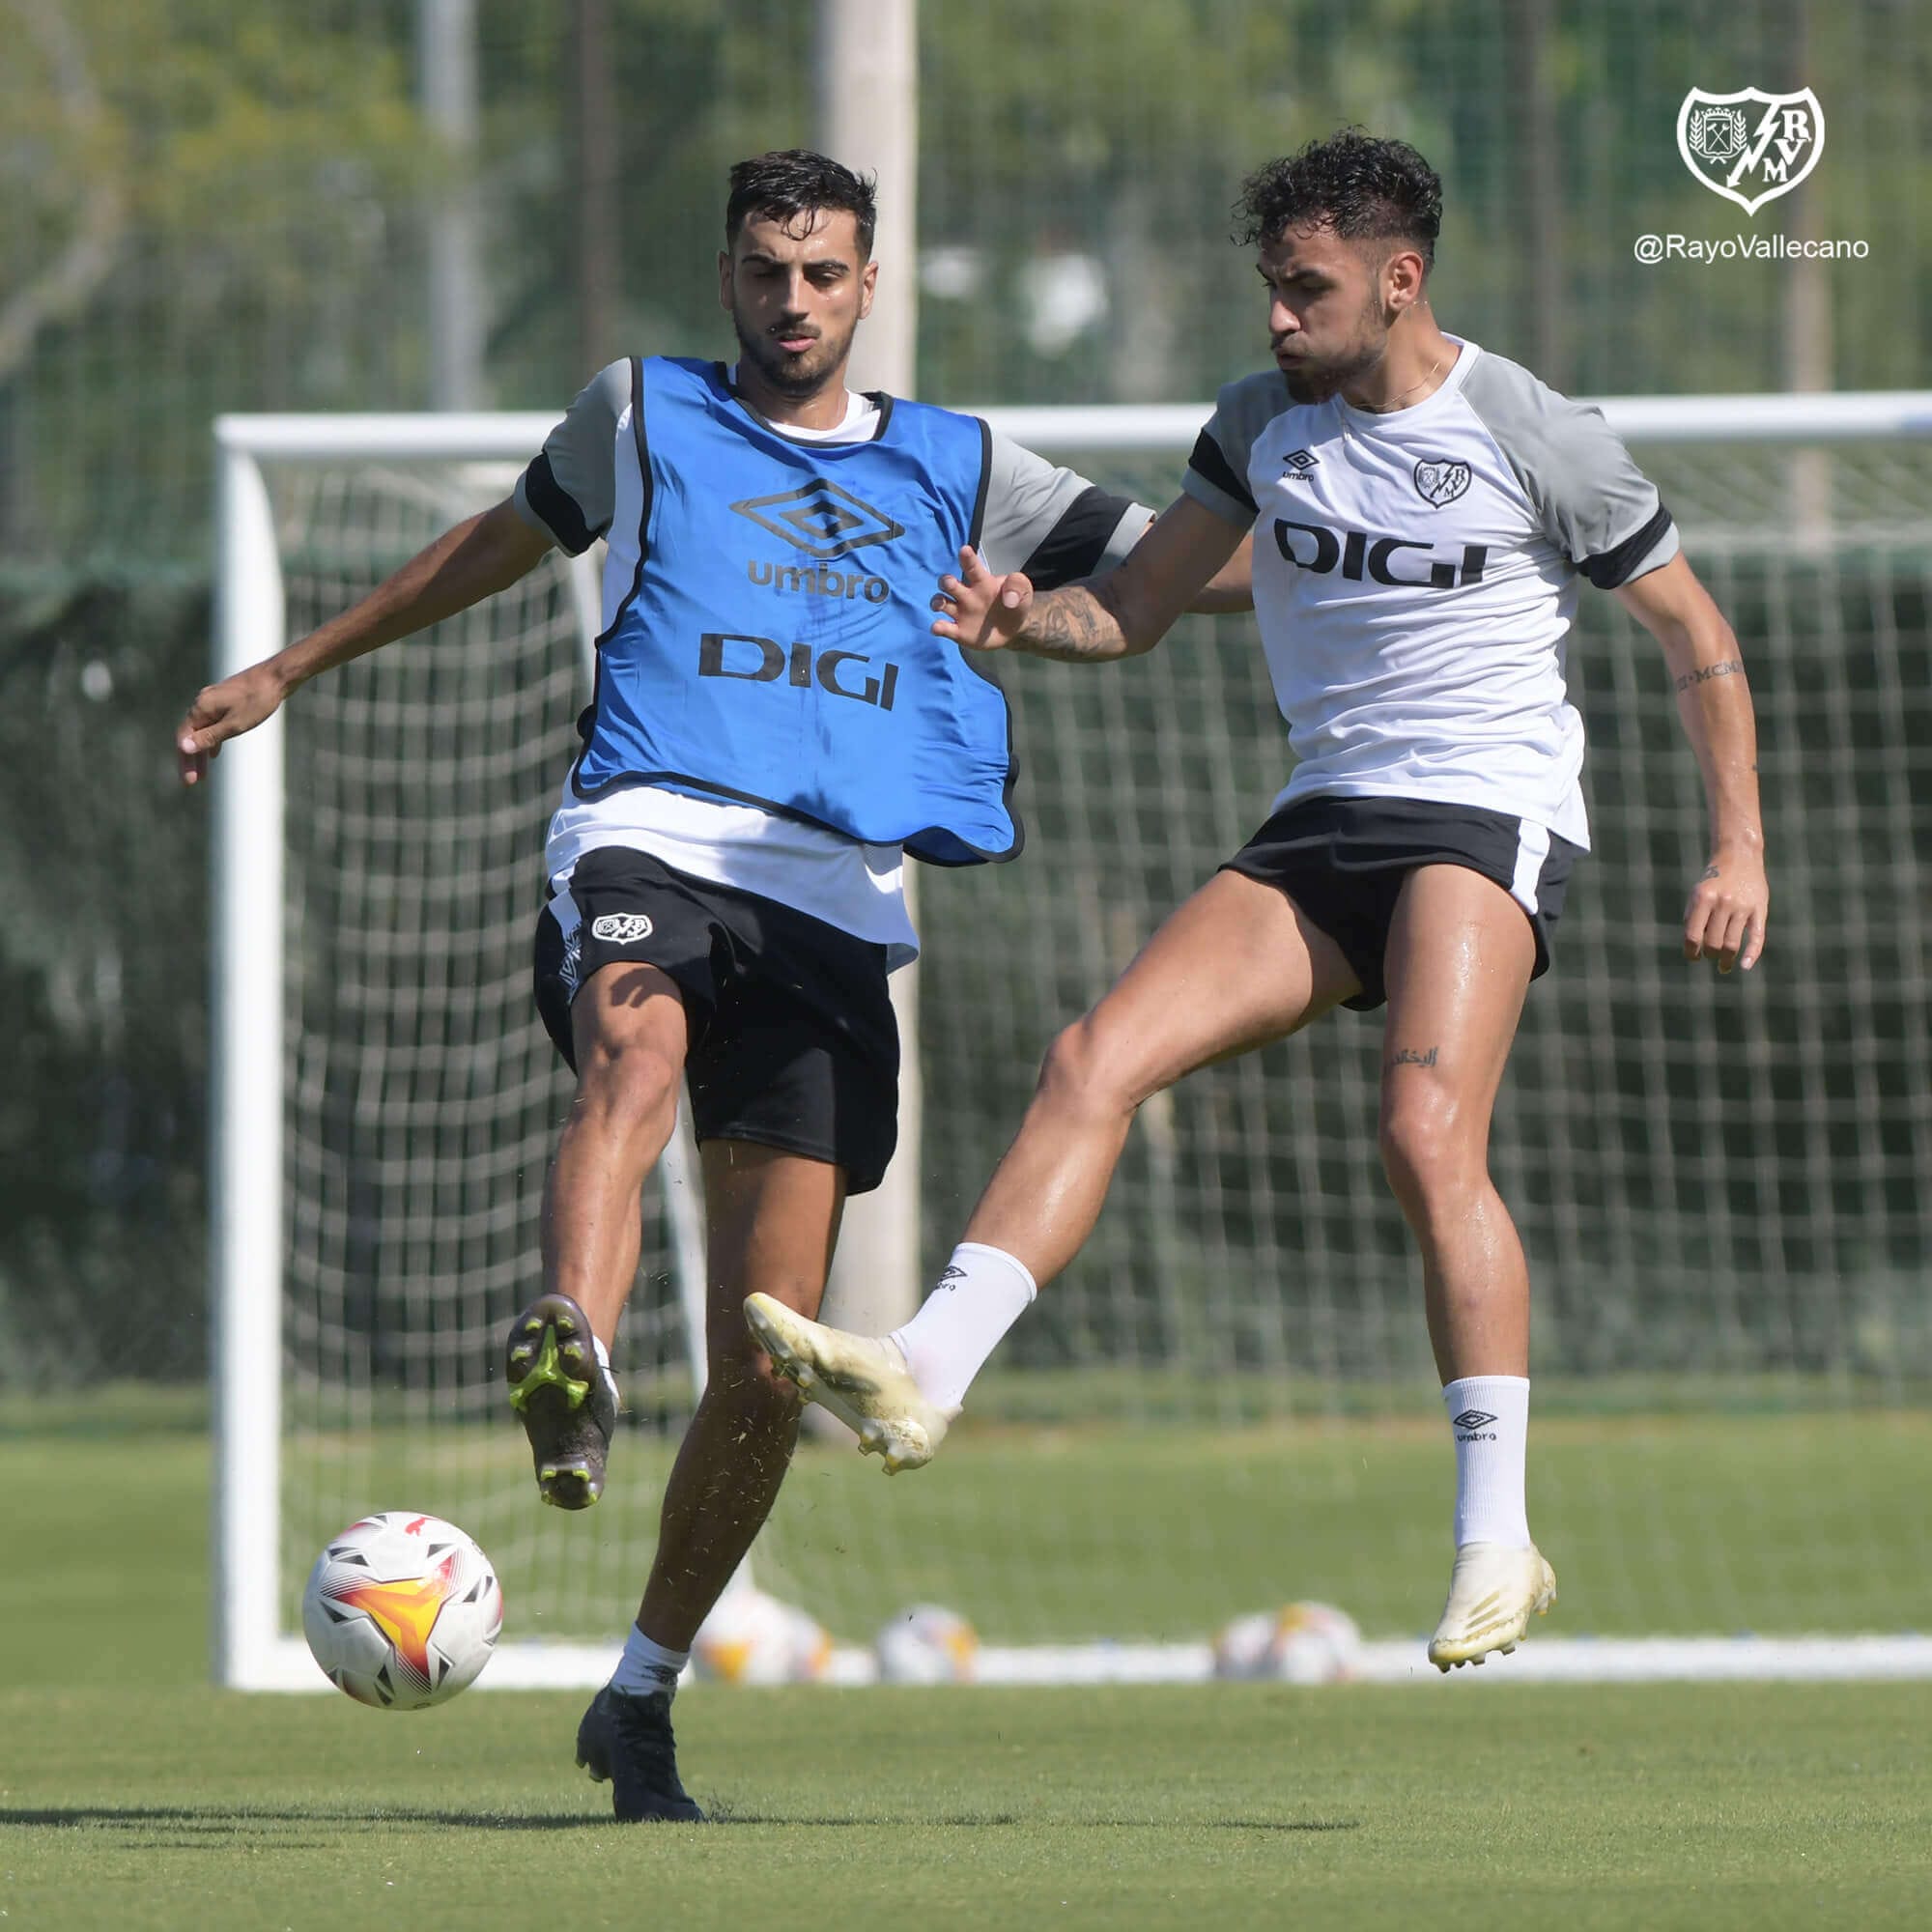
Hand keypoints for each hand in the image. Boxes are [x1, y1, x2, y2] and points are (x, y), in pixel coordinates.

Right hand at [176, 663, 285, 786]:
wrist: (277, 676)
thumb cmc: (258, 701)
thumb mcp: (234, 725)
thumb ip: (209, 737)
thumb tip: (184, 747)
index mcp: (201, 708)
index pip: (184, 738)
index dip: (185, 761)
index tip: (189, 781)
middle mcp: (202, 702)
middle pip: (190, 735)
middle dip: (191, 760)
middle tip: (193, 782)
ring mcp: (214, 700)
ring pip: (202, 729)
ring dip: (201, 751)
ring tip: (203, 773)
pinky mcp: (226, 699)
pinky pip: (212, 723)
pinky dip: (211, 740)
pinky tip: (215, 752)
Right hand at [931, 546, 1034, 652]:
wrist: (1014, 629)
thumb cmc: (1015, 603)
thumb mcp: (1024, 591)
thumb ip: (1018, 585)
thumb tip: (1009, 598)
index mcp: (982, 582)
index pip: (972, 567)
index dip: (967, 558)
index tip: (964, 550)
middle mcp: (967, 595)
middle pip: (949, 583)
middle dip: (946, 581)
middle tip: (951, 584)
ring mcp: (961, 613)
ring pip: (940, 602)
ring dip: (936, 602)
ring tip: (940, 604)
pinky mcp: (958, 631)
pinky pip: (943, 627)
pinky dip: (938, 627)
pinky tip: (939, 627)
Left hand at [1683, 848, 1767, 972]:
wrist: (1739, 856)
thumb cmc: (1714, 879)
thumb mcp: (1697, 893)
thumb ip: (1693, 917)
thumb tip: (1692, 947)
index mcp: (1703, 899)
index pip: (1693, 936)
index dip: (1691, 952)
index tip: (1693, 958)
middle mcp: (1723, 903)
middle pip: (1714, 942)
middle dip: (1710, 954)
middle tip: (1710, 957)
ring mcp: (1743, 906)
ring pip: (1732, 943)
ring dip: (1726, 960)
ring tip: (1723, 967)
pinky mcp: (1759, 909)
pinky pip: (1757, 936)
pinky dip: (1752, 954)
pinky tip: (1745, 966)